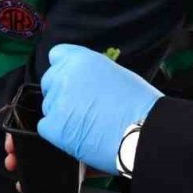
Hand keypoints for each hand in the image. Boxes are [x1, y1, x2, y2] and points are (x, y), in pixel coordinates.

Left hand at [38, 44, 162, 173]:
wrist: (146, 132)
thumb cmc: (140, 105)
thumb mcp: (116, 74)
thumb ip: (92, 74)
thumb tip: (85, 82)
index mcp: (80, 59)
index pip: (57, 55)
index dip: (63, 69)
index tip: (72, 81)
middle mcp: (64, 76)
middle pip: (49, 82)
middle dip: (61, 93)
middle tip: (81, 108)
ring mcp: (56, 102)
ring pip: (49, 106)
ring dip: (62, 115)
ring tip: (88, 126)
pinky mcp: (54, 126)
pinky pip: (46, 128)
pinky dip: (59, 134)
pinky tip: (79, 137)